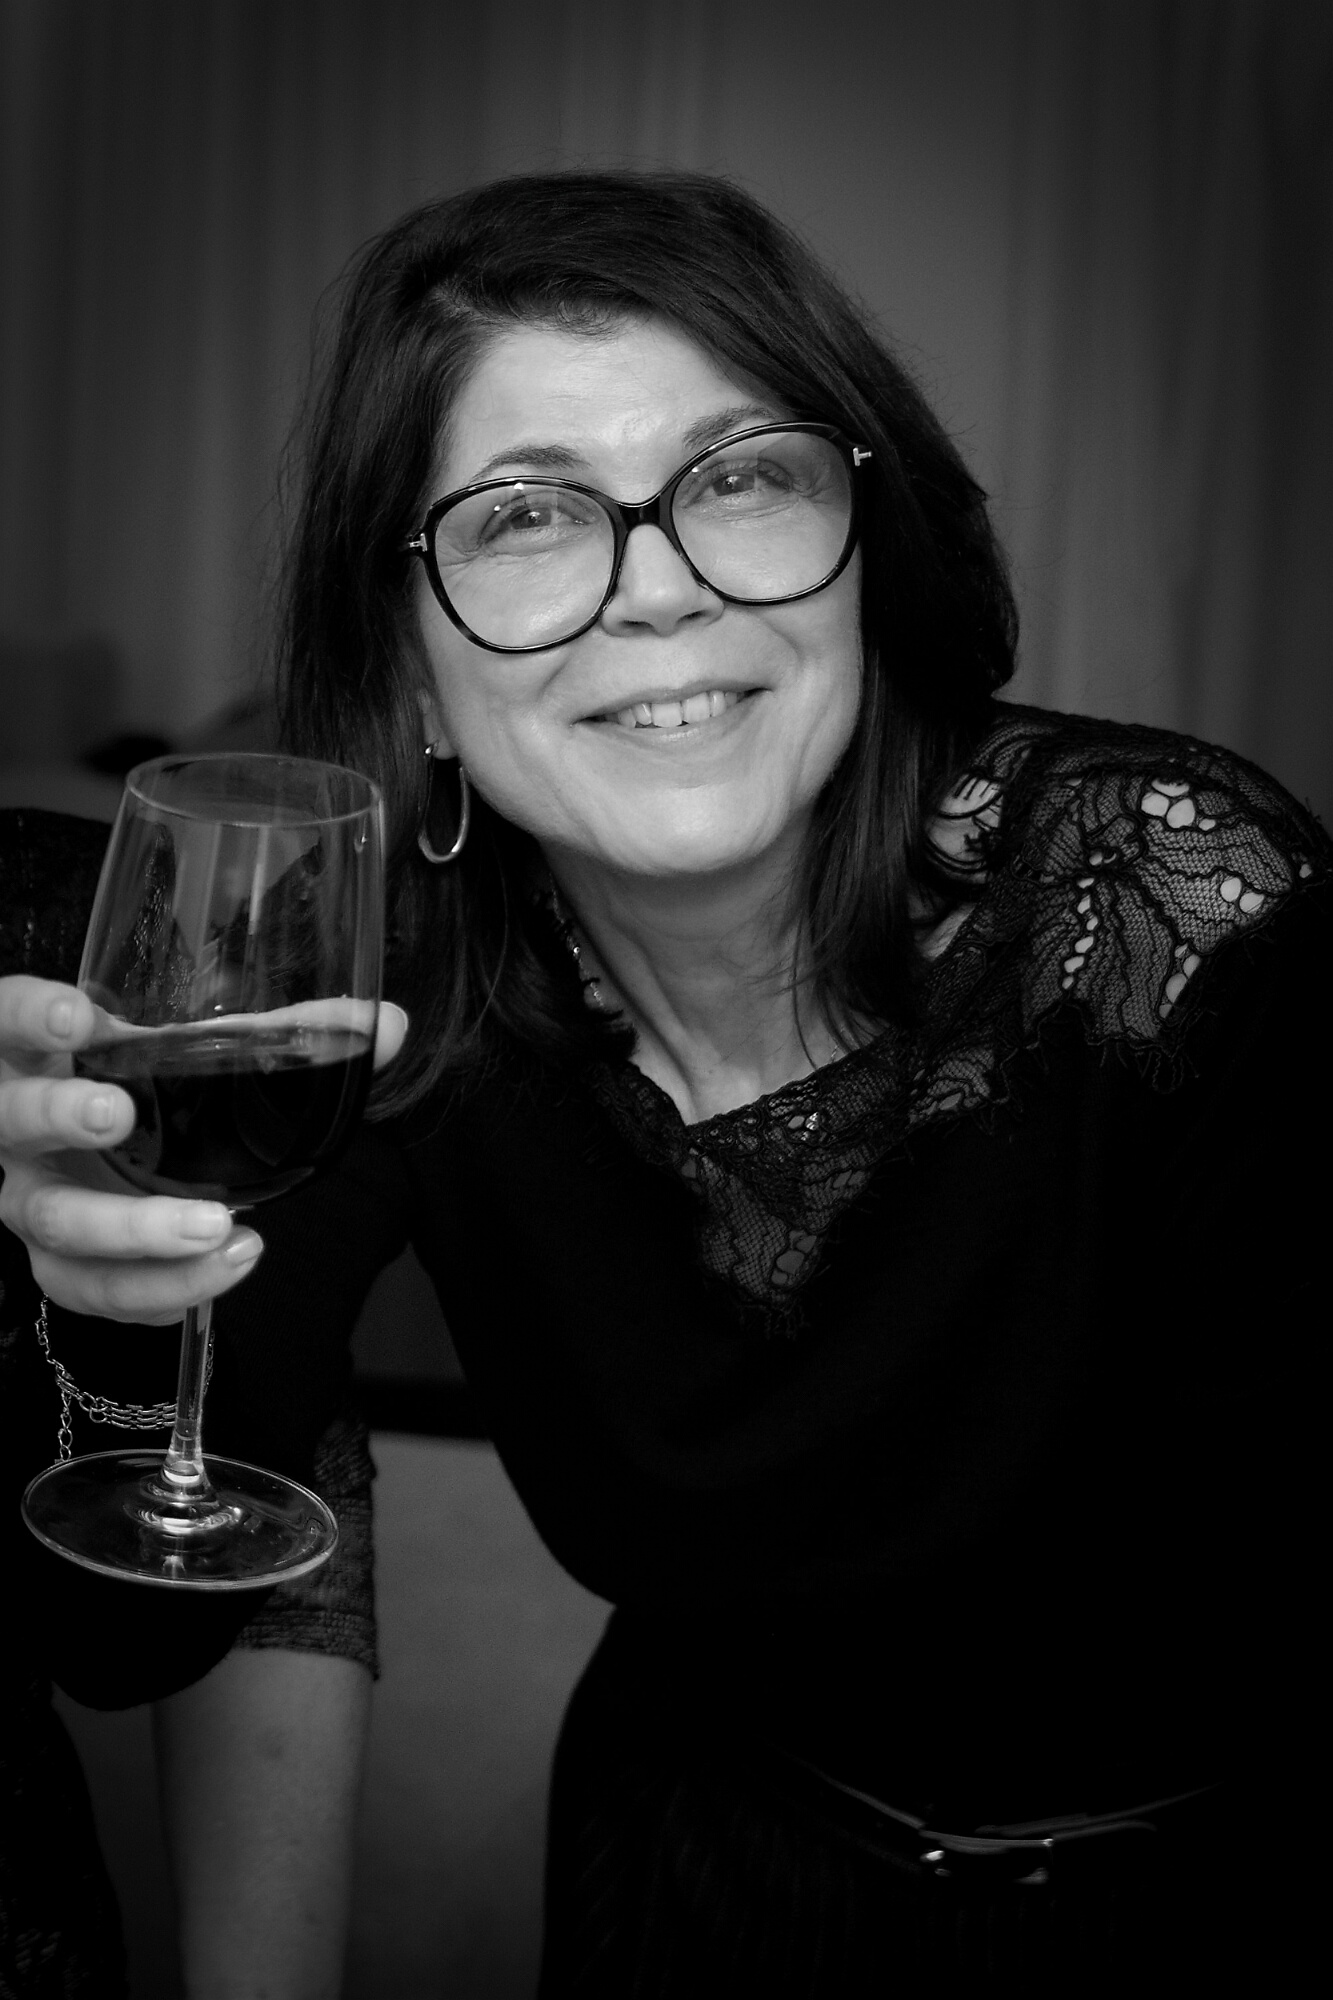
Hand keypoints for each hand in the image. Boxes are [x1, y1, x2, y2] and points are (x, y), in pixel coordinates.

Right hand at [0, 979, 407, 1324]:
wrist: (119, 1154)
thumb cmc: (154, 1087)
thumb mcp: (203, 1050)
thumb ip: (288, 1036)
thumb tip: (386, 1025)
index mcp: (43, 1051)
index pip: (7, 1018)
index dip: (30, 1015)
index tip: (80, 1015)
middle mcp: (20, 1125)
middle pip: (9, 1122)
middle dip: (56, 1116)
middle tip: (114, 1114)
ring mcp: (30, 1195)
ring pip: (47, 1220)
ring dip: (125, 1228)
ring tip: (210, 1224)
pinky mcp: (54, 1260)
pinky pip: (85, 1289)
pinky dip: (150, 1291)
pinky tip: (212, 1280)